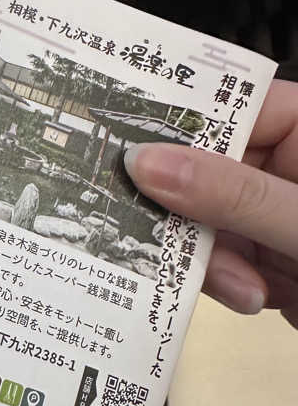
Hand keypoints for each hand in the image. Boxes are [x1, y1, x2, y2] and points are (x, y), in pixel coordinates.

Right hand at [124, 79, 297, 329]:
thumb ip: (233, 194)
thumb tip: (144, 162)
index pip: (231, 108)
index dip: (176, 124)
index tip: (123, 141)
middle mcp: (287, 165)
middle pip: (203, 168)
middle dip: (192, 210)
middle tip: (172, 236)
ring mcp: (274, 213)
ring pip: (203, 218)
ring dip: (211, 257)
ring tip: (245, 288)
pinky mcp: (269, 256)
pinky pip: (218, 256)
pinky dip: (224, 280)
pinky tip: (255, 298)